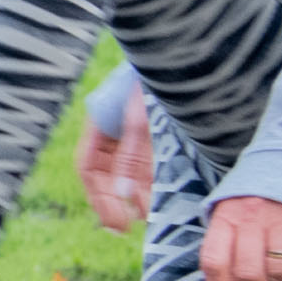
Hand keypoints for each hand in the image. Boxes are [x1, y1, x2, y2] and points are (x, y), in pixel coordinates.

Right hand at [77, 73, 154, 229]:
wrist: (192, 54)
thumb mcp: (144, 117)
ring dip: (139, 193)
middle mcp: (118, 129)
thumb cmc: (162, 80)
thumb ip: (134, 155)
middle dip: (117, 200)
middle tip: (129, 226)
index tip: (114, 224)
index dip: (98, 196)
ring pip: (134, 171)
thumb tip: (126, 195)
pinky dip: (158, 181)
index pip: (89, 166)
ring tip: (150, 213)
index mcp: (102, 121)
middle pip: (109, 173)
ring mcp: (142, 131)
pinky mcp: (166, 132)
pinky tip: (167, 195)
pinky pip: (157, 162)